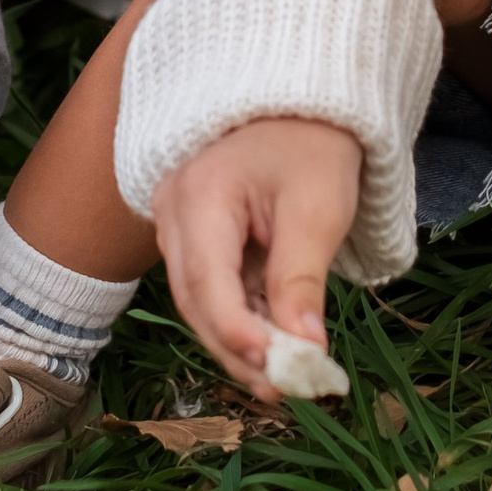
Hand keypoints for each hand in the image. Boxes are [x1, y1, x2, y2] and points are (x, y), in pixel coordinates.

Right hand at [152, 115, 363, 390]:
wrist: (302, 102)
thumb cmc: (312, 145)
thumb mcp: (318, 209)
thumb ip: (302, 281)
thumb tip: (306, 352)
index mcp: (199, 193)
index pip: (207, 281)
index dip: (238, 332)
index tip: (279, 369)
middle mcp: (173, 210)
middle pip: (195, 299)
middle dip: (237, 349)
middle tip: (284, 388)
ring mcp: (178, 223)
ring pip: (198, 300)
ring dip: (238, 341)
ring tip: (282, 378)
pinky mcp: (194, 235)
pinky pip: (210, 286)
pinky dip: (241, 317)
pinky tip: (273, 345)